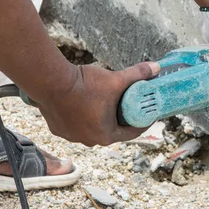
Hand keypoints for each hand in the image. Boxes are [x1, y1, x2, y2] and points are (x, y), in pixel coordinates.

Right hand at [36, 62, 159, 145]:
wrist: (51, 82)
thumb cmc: (85, 85)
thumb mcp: (116, 79)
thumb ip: (138, 74)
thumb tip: (157, 68)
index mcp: (106, 134)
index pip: (132, 132)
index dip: (142, 121)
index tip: (148, 113)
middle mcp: (88, 140)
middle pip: (112, 130)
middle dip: (121, 118)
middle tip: (128, 104)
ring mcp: (71, 136)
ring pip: (92, 127)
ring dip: (100, 118)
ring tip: (106, 103)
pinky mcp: (58, 128)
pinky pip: (76, 124)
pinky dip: (83, 116)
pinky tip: (85, 104)